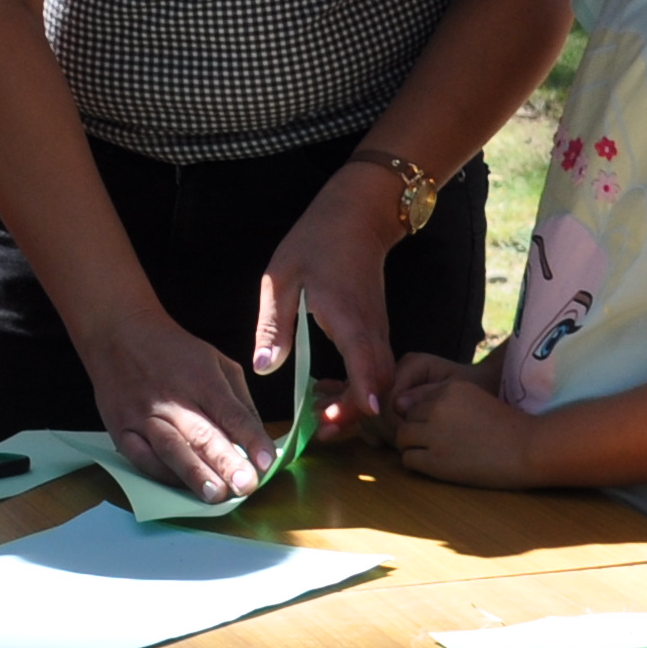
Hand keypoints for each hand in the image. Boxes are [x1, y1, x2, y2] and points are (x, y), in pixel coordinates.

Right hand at [89, 306, 275, 503]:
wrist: (118, 333)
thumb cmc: (173, 350)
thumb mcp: (216, 361)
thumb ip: (238, 400)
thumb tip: (256, 440)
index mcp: (201, 378)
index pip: (231, 413)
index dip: (251, 439)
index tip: (266, 462)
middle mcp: (172, 398)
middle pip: (202, 435)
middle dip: (226, 463)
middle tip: (245, 486)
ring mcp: (143, 415)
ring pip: (171, 450)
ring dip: (194, 475)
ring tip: (215, 496)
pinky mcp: (120, 429)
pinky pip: (142, 458)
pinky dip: (163, 475)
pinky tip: (181, 487)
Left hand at [259, 164, 407, 432]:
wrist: (357, 216)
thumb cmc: (316, 241)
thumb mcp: (281, 278)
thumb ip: (274, 325)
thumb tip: (265, 369)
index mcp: (347, 316)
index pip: (367, 363)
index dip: (366, 394)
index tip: (362, 418)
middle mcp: (370, 328)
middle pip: (379, 383)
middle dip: (356, 413)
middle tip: (320, 431)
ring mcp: (378, 329)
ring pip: (381, 378)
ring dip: (357, 403)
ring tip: (321, 419)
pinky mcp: (376, 330)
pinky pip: (376, 367)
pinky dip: (360, 387)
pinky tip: (329, 393)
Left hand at [384, 358, 546, 488]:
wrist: (529, 450)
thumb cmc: (508, 427)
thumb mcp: (475, 399)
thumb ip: (443, 400)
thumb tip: (399, 406)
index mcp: (450, 388)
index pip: (416, 399)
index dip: (423, 414)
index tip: (437, 426)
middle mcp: (438, 408)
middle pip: (406, 417)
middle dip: (416, 429)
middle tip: (434, 442)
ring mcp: (435, 435)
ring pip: (402, 437)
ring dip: (412, 446)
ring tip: (432, 453)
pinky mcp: (436, 461)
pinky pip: (408, 459)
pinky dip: (416, 463)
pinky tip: (435, 464)